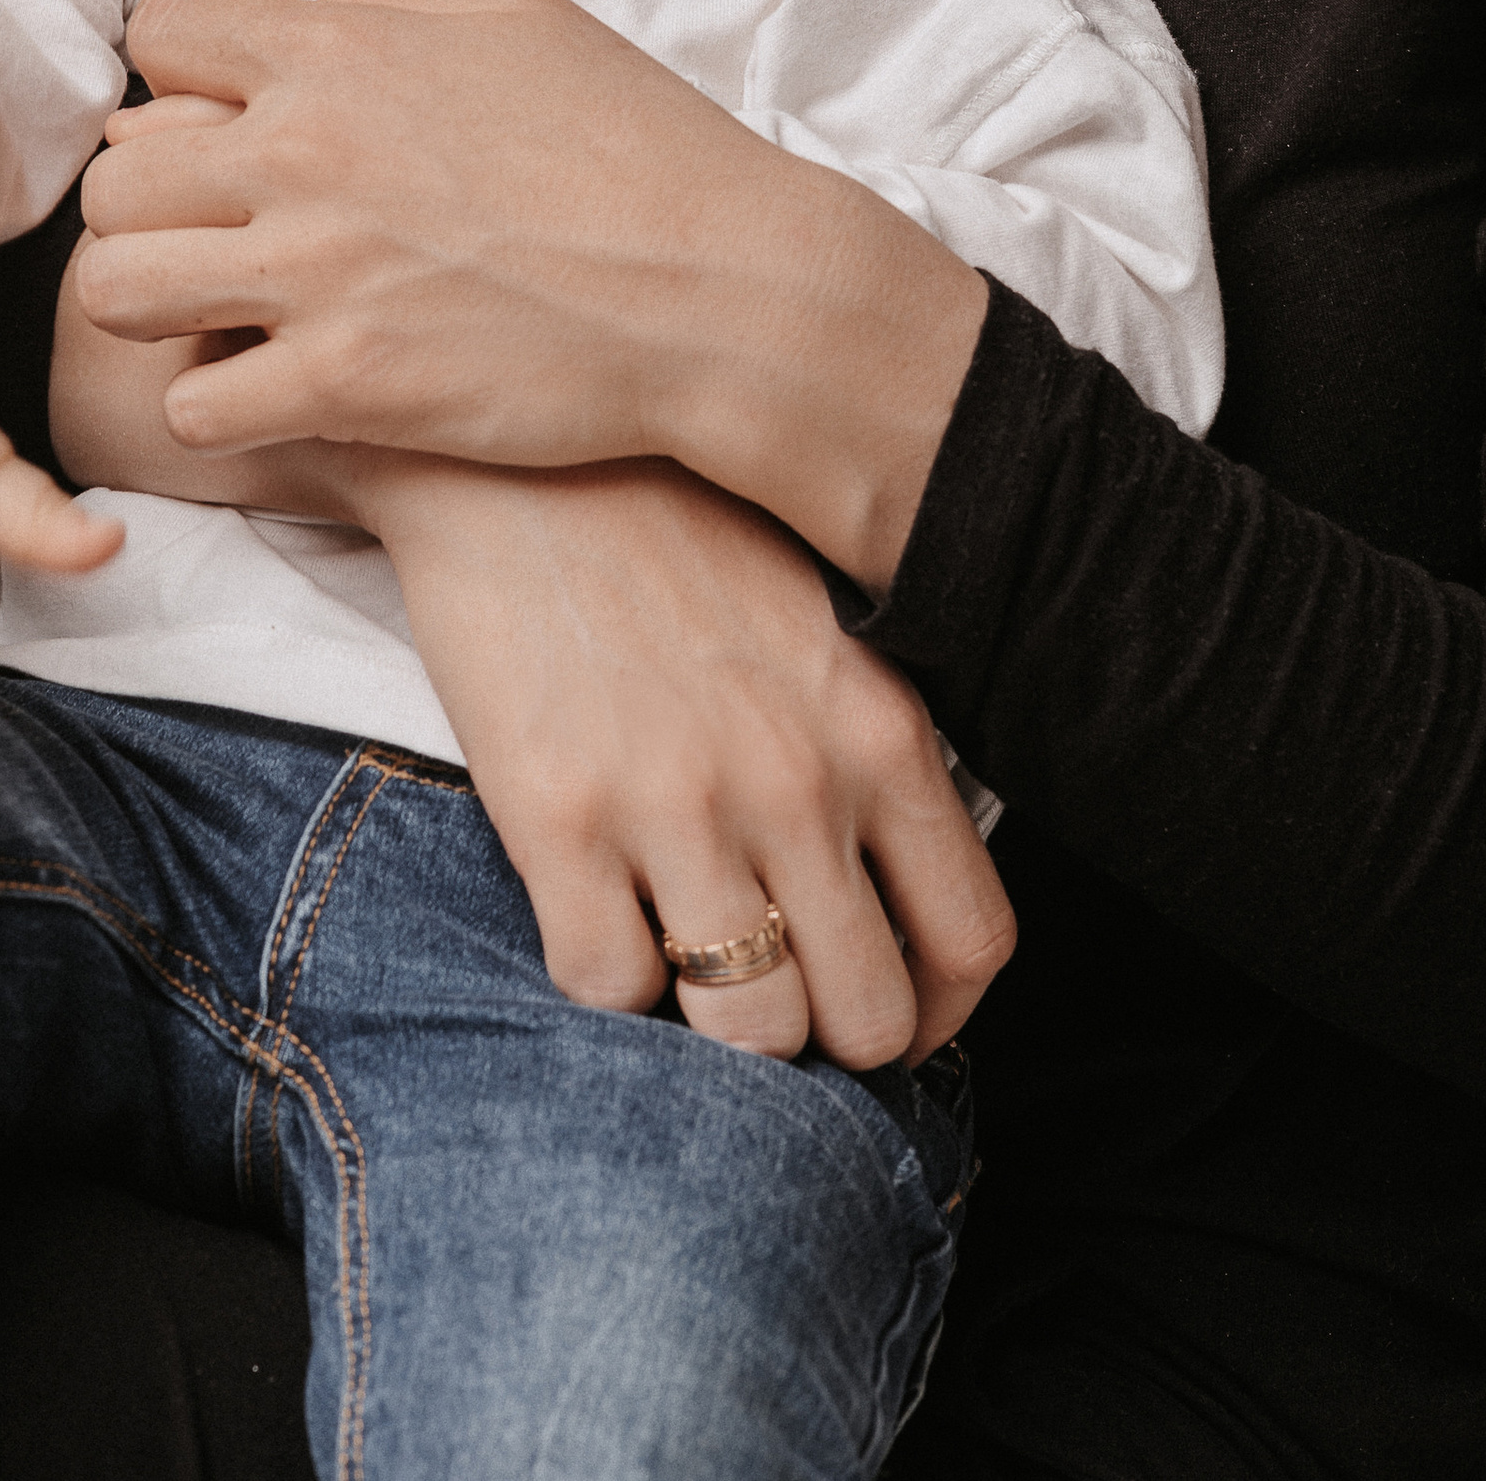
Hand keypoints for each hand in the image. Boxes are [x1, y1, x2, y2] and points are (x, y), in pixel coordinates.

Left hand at [75, 0, 984, 591]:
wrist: (726, 287)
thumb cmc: (642, 151)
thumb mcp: (519, 26)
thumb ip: (389, 17)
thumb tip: (307, 24)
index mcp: (342, 52)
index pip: (160, 32)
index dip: (178, 83)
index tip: (223, 125)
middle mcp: (304, 153)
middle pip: (115, 175)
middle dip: (151, 210)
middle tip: (212, 243)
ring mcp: (316, 273)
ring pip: (115, 291)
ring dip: (155, 312)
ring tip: (219, 323)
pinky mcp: (343, 385)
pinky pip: (191, 409)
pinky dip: (220, 412)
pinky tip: (278, 396)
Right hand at [357, 451, 1012, 1068]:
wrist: (512, 452)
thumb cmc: (671, 537)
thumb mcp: (820, 626)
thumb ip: (868, 754)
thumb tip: (895, 902)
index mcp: (879, 730)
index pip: (973, 942)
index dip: (939, 1013)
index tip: (886, 1006)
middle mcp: (798, 781)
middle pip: (868, 1018)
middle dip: (824, 1028)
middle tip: (768, 986)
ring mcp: (678, 805)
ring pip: (748, 1032)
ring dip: (717, 1024)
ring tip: (681, 954)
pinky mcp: (558, 817)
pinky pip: (611, 990)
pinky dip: (608, 979)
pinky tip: (596, 911)